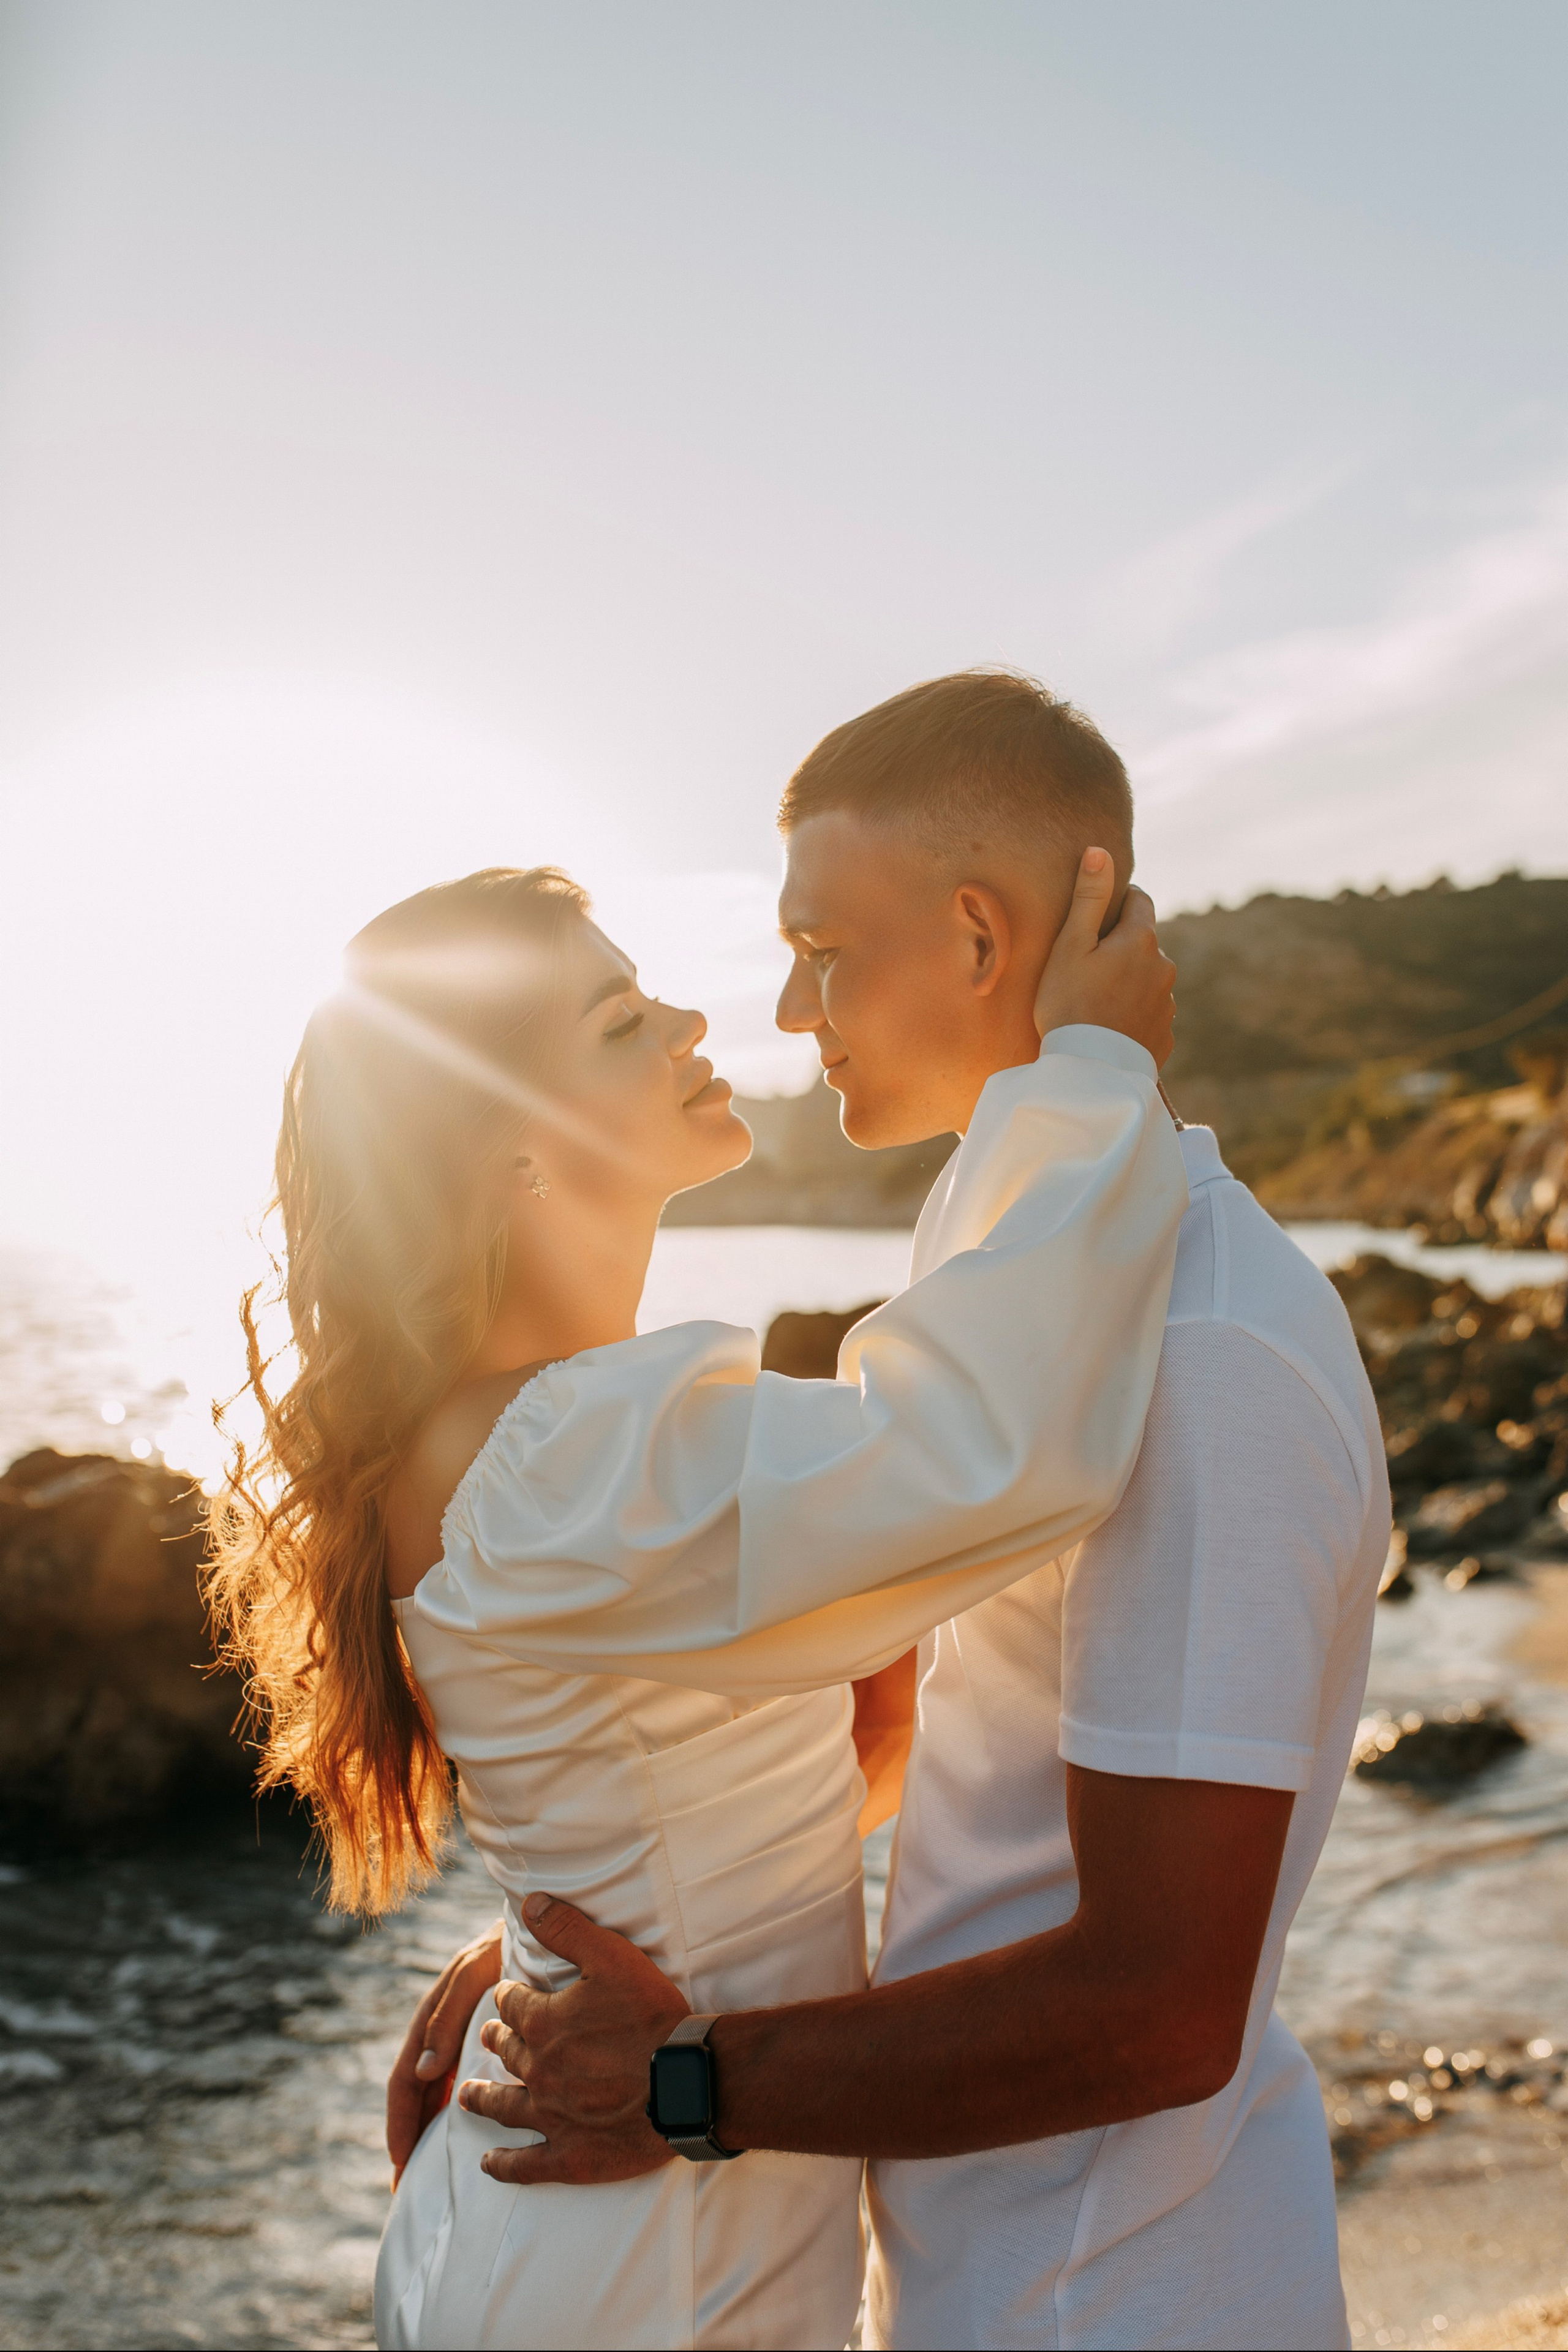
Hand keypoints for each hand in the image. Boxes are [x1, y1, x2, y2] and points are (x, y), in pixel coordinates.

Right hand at [386, 1921, 503, 2181]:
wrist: (546, 1922)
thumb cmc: (512, 1941)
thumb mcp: (476, 1972)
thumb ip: (448, 2015)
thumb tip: (422, 2072)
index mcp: (436, 2015)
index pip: (407, 2078)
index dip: (402, 2120)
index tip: (400, 2162)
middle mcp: (446, 2025)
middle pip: (419, 2089)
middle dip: (409, 2134)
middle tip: (402, 2184)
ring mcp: (465, 2028)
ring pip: (439, 2087)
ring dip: (428, 2125)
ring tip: (423, 2171)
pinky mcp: (490, 2031)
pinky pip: (462, 2074)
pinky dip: (454, 2105)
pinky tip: (463, 2132)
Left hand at [458, 1892, 689, 2184]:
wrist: (685, 2081)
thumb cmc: (652, 2016)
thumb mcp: (612, 1956)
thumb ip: (567, 1928)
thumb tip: (529, 1901)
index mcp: (544, 2023)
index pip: (512, 2004)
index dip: (509, 1997)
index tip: (507, 1996)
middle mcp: (538, 2070)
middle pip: (507, 2053)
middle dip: (497, 2041)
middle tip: (489, 2039)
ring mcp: (551, 2117)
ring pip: (504, 2107)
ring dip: (483, 2099)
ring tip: (466, 2096)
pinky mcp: (570, 2156)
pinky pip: (525, 2165)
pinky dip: (503, 2165)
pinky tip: (488, 2164)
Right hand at [1034, 849, 1175, 1067]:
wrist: (1088, 1072)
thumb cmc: (1069, 1004)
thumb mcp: (1070, 946)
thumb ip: (1088, 897)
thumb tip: (1100, 851)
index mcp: (1141, 940)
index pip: (1139, 901)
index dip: (1117, 901)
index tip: (1097, 914)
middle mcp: (1163, 967)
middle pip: (1144, 943)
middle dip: (1122, 946)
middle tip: (1087, 965)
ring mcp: (1167, 1004)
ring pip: (1148, 978)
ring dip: (1129, 981)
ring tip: (1096, 1001)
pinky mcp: (1164, 1035)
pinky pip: (1149, 1013)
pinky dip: (1133, 1013)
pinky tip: (1109, 1026)